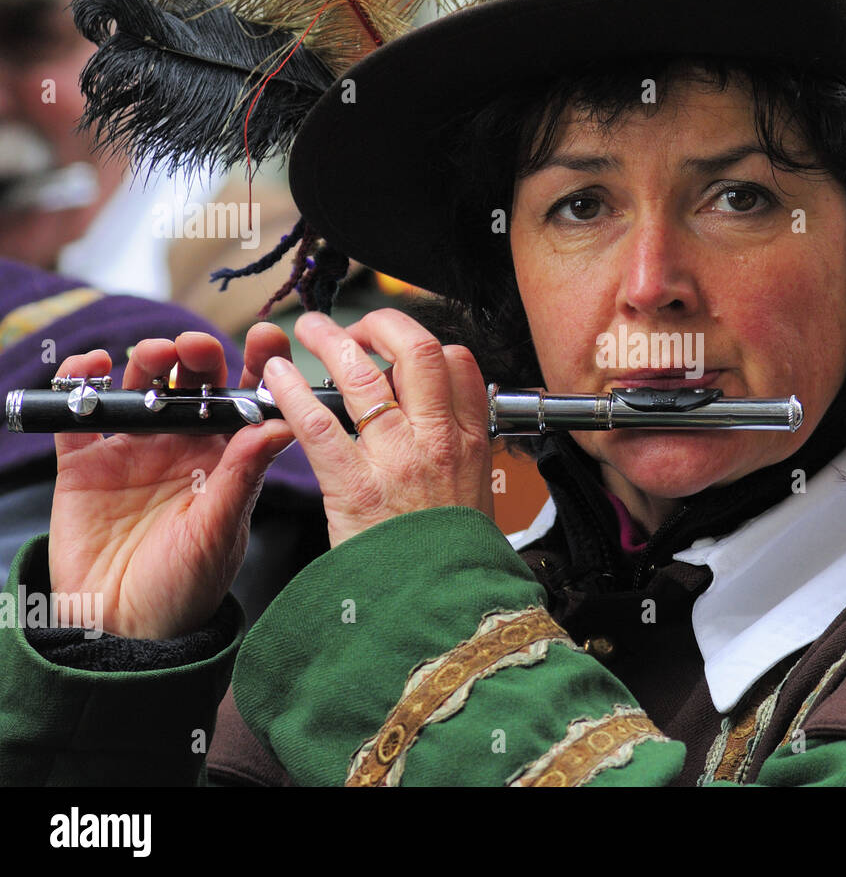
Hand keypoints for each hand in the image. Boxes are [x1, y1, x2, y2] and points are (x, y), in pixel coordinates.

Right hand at [47, 324, 297, 638]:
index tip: (267, 335)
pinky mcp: (83, 462)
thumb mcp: (221, 528)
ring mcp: (132, 449)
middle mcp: (182, 445)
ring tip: (154, 357)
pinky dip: (81, 381)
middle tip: (196, 349)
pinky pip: (79, 410)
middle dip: (196, 354)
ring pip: (140, 386)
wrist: (124, 628)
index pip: (246, 398)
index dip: (257, 364)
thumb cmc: (186, 585)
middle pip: (192, 382)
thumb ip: (244, 473)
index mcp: (225, 457)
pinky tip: (93, 367)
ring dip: (148, 360)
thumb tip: (287, 422)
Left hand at [262, 309, 493, 549]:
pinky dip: (291, 391)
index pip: (458, 365)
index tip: (402, 346)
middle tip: (357, 326)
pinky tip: (275, 378)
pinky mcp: (356, 485)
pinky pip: (318, 422)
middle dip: (381, 324)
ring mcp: (398, 459)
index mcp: (472, 443)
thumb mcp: (479, 500)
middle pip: (417, 351)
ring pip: (364, 374)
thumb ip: (464, 459)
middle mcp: (439, 441)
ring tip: (308, 330)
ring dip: (329, 340)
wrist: (445, 611)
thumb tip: (448, 430)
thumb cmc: (456, 564)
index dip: (427, 343)